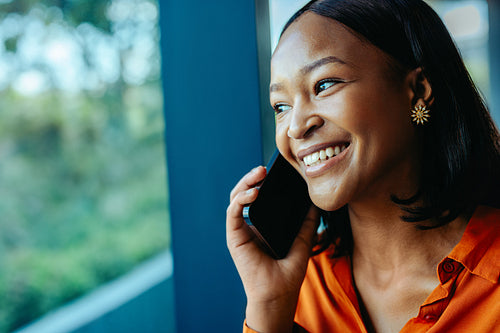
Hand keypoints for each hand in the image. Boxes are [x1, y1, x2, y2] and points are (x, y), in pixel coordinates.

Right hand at [226, 166, 319, 332]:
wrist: (279, 292)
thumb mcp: (303, 240)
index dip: (263, 182)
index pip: (258, 196)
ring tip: (258, 175)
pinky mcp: (234, 236)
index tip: (276, 172)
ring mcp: (240, 229)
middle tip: (264, 169)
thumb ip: (307, 221)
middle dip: (252, 178)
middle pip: (245, 193)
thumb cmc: (289, 271)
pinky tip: (253, 193)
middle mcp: (249, 224)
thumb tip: (316, 203)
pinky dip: (241, 199)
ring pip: (236, 198)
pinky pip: (233, 212)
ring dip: (245, 184)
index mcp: (262, 223)